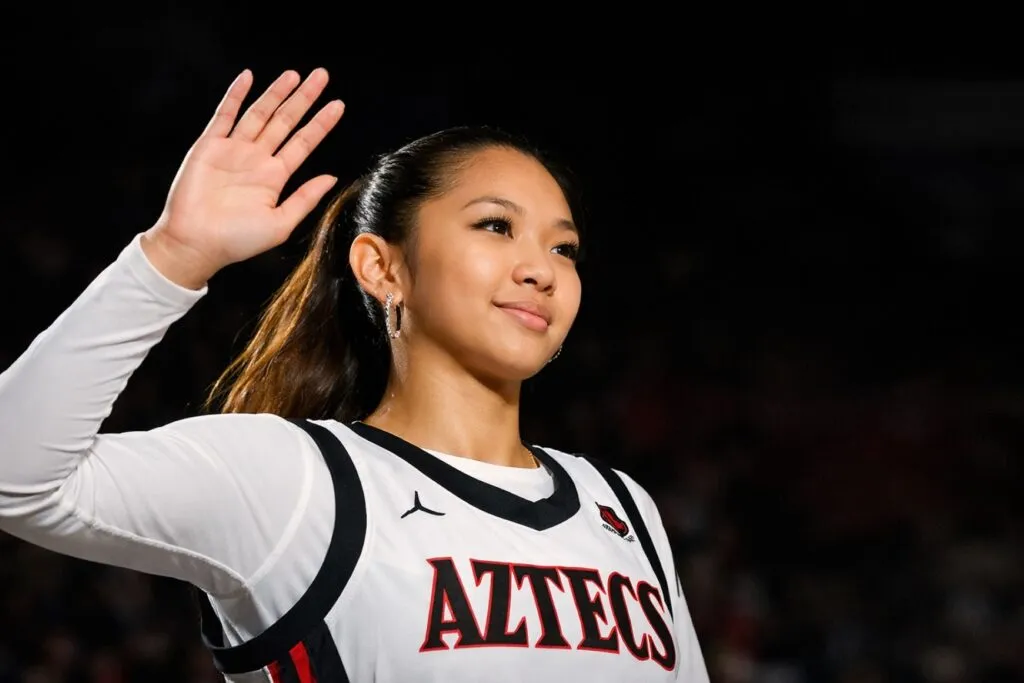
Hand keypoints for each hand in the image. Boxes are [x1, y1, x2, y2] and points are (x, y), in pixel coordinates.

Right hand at [142, 68, 343, 288]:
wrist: (196, 243)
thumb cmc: (237, 240)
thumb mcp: (281, 223)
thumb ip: (305, 199)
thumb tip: (332, 177)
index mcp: (275, 177)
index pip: (304, 142)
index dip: (321, 123)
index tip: (338, 105)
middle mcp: (257, 159)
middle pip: (285, 121)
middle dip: (303, 98)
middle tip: (321, 75)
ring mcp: (233, 150)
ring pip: (259, 113)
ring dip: (276, 93)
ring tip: (294, 74)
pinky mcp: (209, 146)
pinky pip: (224, 115)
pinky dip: (235, 96)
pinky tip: (248, 77)